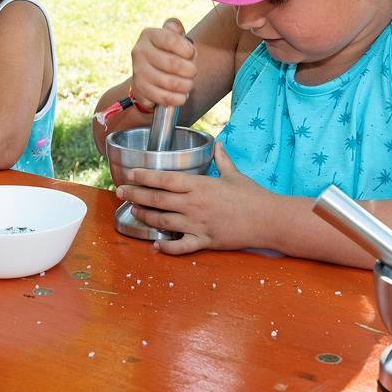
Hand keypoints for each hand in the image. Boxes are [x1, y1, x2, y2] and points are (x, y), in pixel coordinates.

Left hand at [114, 143, 269, 254]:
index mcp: (200, 185)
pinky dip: (167, 247)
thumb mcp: (234, 174)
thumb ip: (221, 159)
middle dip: (135, 195)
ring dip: (144, 217)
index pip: (164, 179)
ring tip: (133, 212)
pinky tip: (156, 245)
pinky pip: (181, 246)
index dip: (144, 176)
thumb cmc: (252, 195)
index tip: (130, 174)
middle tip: (121, 193)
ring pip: (163, 221)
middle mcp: (194, 204)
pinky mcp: (205, 241)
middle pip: (157, 199)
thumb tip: (217, 144)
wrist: (270, 219)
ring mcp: (198, 224)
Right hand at [129, 17, 196, 111]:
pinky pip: (164, 97)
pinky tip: (181, 96)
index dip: (188, 50)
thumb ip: (175, 29)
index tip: (191, 54)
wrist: (148, 76)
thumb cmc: (166, 54)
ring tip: (188, 84)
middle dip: (190, 70)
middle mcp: (140, 52)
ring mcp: (138, 72)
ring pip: (171, 83)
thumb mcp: (171, 38)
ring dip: (186, 85)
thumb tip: (175, 27)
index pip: (171, 40)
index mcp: (148, 35)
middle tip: (193, 71)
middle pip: (173, 63)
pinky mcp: (140, 90)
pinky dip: (178, 98)